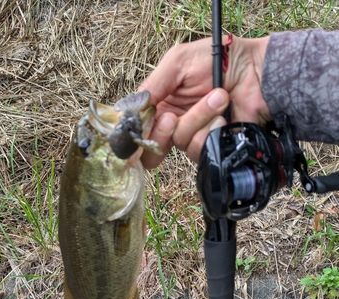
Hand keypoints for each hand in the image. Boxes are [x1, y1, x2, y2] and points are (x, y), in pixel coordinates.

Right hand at [139, 35, 270, 167]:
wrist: (257, 72)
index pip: (139, 128)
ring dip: (198, 120)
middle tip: (172, 117)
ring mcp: (193, 136)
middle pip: (153, 147)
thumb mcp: (178, 62)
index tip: (146, 122)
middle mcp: (173, 124)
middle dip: (162, 133)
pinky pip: (201, 150)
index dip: (139, 131)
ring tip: (218, 98)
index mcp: (160, 104)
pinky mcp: (211, 146)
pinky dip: (211, 131)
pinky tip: (223, 118)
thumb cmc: (219, 61)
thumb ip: (153, 86)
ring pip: (180, 143)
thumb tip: (131, 110)